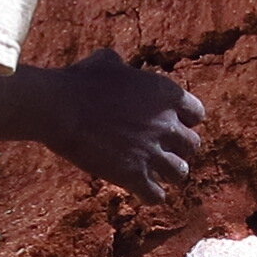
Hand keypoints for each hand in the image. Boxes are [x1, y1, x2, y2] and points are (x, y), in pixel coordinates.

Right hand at [38, 49, 205, 196]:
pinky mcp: (134, 176)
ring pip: (180, 173)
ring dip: (168, 173)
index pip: (197, 114)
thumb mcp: (107, 61)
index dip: (184, 121)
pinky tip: (140, 191)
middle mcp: (167, 124)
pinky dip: (151, 196)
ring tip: (153, 173)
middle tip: (159, 150)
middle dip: (177, 148)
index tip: (169, 125)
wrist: (59, 107)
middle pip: (192, 146)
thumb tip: (121, 66)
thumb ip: (125, 67)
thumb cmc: (79, 81)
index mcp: (168, 93)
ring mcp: (153, 152)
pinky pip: (157, 196)